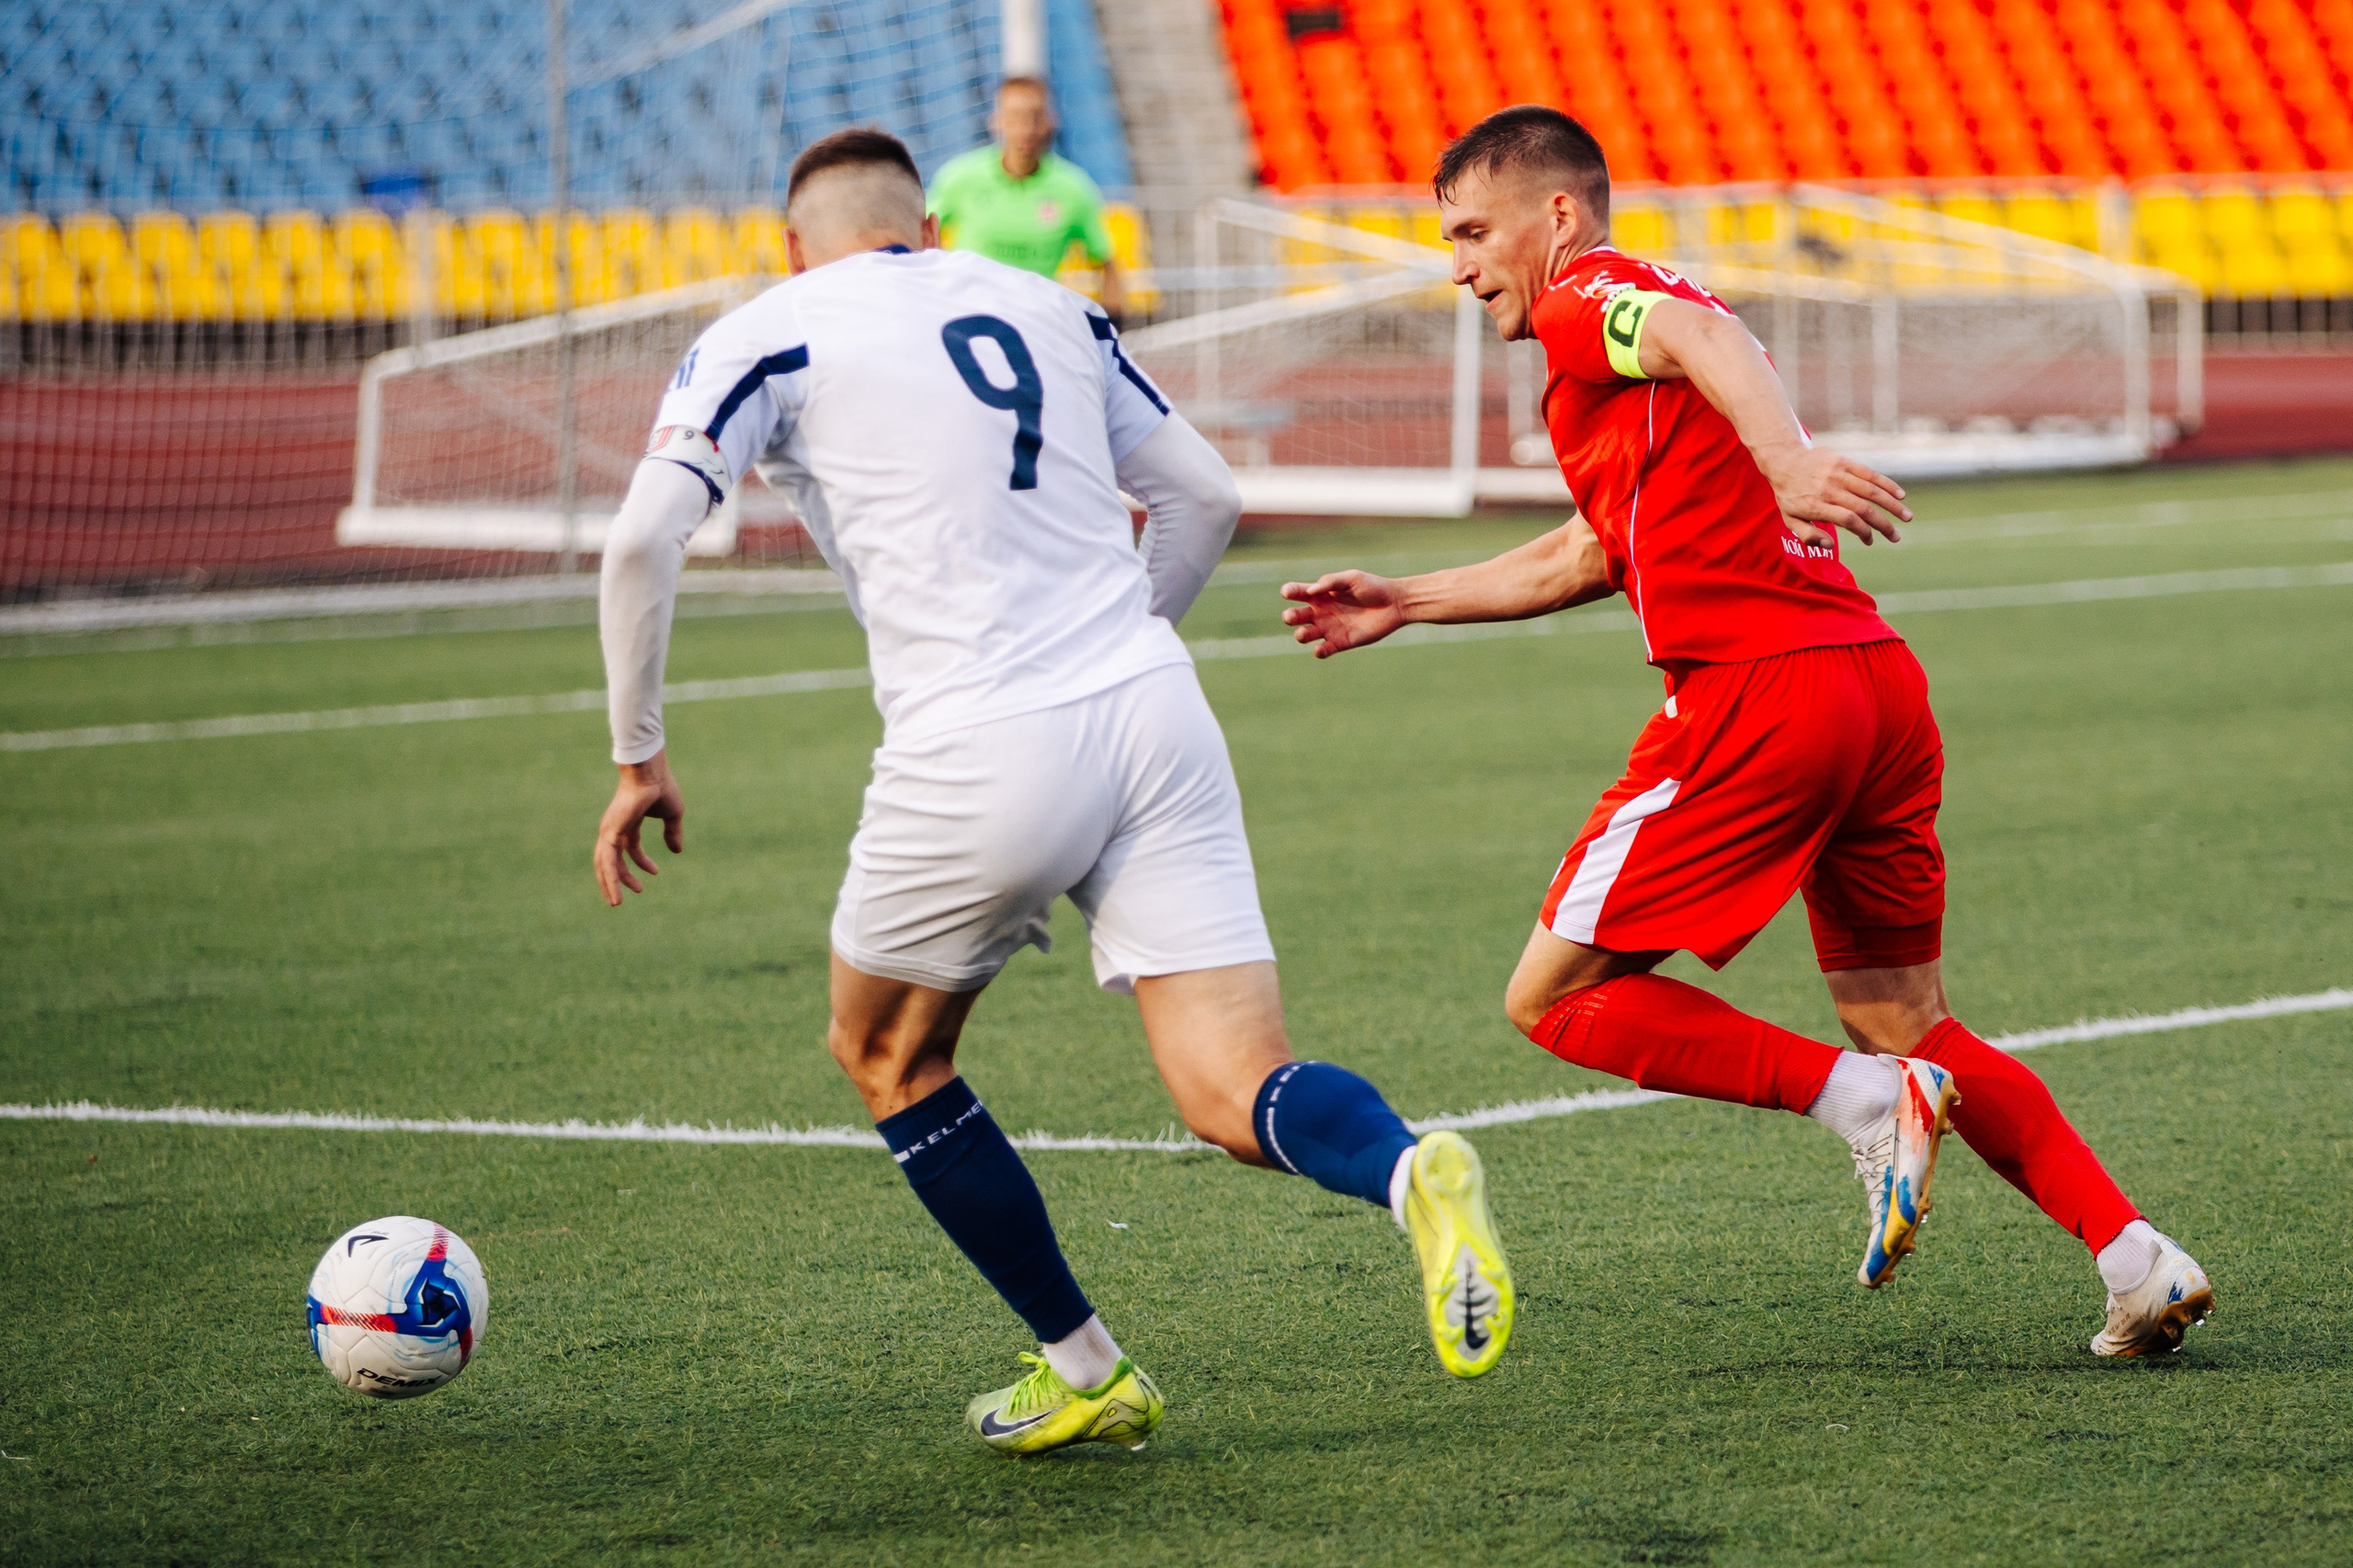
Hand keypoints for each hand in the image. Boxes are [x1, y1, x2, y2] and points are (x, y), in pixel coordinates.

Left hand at [594, 751, 685, 906]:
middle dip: (619, 878)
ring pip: (604, 865)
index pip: (631, 847)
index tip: (655, 872)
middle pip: (612, 860)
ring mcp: (609, 831)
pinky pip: (607, 862)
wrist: (650, 773)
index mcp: (628, 822)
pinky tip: (615, 894)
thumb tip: (676, 851)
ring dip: (609, 885)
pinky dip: (609, 879)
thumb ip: (673, 833)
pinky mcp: (609, 834)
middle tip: (627, 895)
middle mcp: (615, 828)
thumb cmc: (661, 787)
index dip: (641, 862)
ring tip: (615, 903)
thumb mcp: (673, 815)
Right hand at [1278, 571, 1408, 657]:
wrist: (1394, 604)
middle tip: (1292, 616)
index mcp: (1320, 594)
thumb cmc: (1372, 586)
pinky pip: (1323, 650)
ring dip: (1300, 635)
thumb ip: (1330, 582)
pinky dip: (1318, 652)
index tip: (1289, 593)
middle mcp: (1321, 612)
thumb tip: (1311, 591)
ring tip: (1304, 633)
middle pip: (1295, 616)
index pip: (1297, 592)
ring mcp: (1329, 628)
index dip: (1289, 592)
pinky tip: (1320, 649)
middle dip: (1289, 616)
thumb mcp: (1351, 578)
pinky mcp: (1340, 642)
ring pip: (1305, 635)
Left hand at [1754, 442, 1910, 547]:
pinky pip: (1869, 473)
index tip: (1870, 541)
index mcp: (1815, 505)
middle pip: (1862, 508)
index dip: (1863, 532)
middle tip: (1896, 537)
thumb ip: (1808, 536)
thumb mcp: (1790, 520)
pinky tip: (1900, 496)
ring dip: (1892, 505)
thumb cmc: (1789, 495)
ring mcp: (1837, 473)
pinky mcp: (1843, 461)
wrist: (1784, 460)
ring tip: (1907, 517)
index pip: (1847, 520)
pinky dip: (1887, 484)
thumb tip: (1829, 545)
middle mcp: (1828, 489)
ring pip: (1870, 490)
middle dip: (1883, 524)